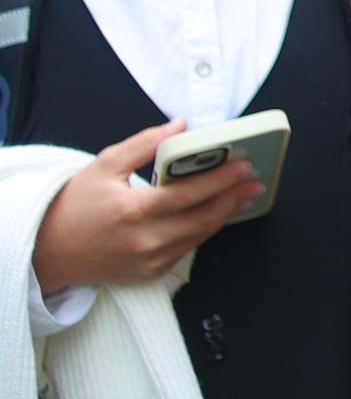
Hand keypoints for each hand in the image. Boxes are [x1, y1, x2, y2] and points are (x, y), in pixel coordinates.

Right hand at [32, 120, 262, 296]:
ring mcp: (150, 260)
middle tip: (254, 179)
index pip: (189, 193)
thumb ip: (145, 144)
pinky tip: (217, 213)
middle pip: (204, 217)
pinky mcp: (151, 272)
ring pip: (200, 235)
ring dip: (226, 214)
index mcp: (133, 210)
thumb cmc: (73, 206)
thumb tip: (179, 126)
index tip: (243, 164)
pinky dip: (205, 230)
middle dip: (234, 196)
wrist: (48, 251)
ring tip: (245, 194)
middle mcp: (145, 239)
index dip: (221, 178)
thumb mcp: (104, 165)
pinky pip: (187, 248)